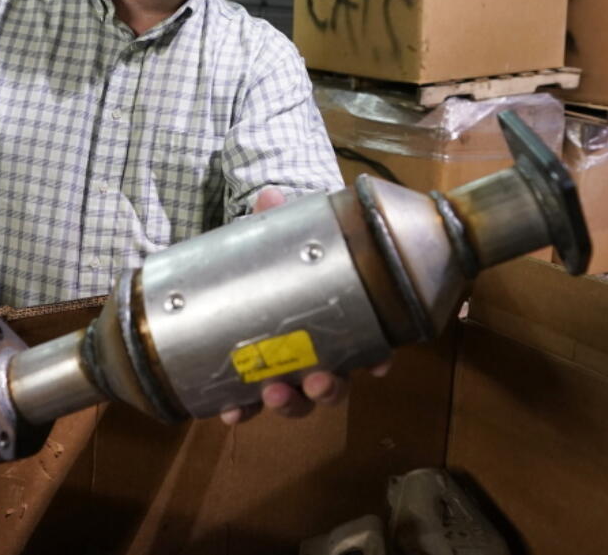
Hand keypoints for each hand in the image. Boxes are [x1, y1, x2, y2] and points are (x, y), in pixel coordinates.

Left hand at [219, 187, 390, 424]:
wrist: (242, 273)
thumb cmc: (276, 260)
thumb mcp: (279, 238)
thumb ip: (275, 221)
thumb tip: (269, 197)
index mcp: (337, 323)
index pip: (368, 348)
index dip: (376, 361)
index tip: (376, 365)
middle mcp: (317, 355)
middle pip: (333, 385)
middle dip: (326, 389)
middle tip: (315, 380)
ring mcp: (285, 372)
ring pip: (298, 402)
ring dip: (289, 404)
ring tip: (272, 392)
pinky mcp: (250, 380)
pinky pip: (251, 404)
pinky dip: (243, 410)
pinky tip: (230, 410)